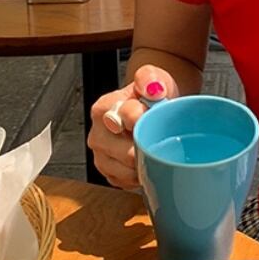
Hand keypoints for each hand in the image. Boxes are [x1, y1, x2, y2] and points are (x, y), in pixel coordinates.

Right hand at [87, 65, 178, 188]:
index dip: (143, 120)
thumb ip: (150, 77)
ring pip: (127, 171)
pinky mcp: (110, 174)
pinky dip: (142, 175)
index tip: (154, 117)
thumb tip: (152, 88)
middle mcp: (98, 134)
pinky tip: (149, 162)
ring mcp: (102, 157)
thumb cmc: (152, 95)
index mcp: (104, 109)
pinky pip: (128, 183)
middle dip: (147, 147)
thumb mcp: (154, 77)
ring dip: (145, 164)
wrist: (154, 109)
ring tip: (155, 149)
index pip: (123, 119)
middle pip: (125, 153)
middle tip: (160, 138)